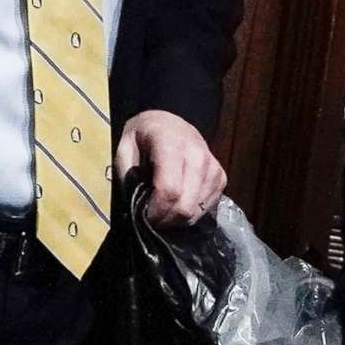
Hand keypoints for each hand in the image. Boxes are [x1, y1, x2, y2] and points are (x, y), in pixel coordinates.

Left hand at [115, 110, 224, 224]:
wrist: (168, 125)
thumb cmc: (142, 139)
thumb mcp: (123, 151)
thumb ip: (129, 178)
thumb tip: (140, 208)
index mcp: (171, 143)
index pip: (169, 190)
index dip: (155, 211)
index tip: (144, 215)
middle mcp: (198, 154)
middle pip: (185, 206)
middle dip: (166, 219)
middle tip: (152, 216)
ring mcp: (213, 167)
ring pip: (196, 212)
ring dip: (177, 218)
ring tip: (164, 207)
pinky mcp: (221, 178)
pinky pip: (206, 208)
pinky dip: (190, 213)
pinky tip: (179, 202)